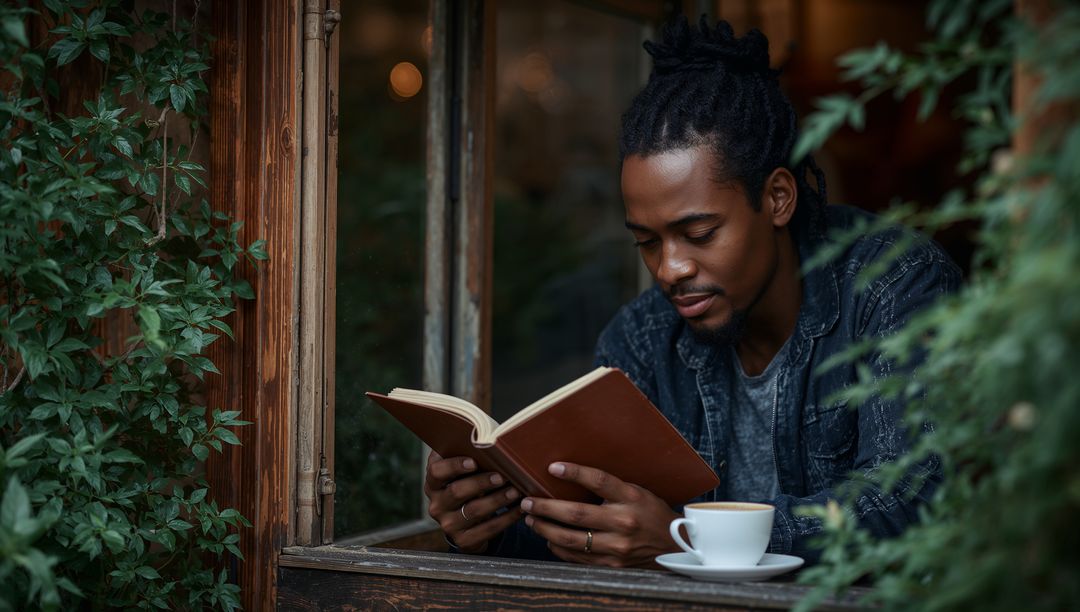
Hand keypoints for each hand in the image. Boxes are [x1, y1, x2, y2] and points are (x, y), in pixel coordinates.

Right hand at [423, 451, 523, 553]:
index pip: (437, 472)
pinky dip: (506, 518)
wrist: (467, 522)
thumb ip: (467, 455)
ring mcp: (448, 524)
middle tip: (502, 476)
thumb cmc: (469, 484)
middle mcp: (436, 504)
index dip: (454, 466)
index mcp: (433, 483)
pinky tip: (519, 509)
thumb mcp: (462, 471)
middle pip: (457, 492)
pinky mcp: (464, 540)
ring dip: (498, 500)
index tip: (473, 461)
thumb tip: (487, 435)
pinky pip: (487, 530)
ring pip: (474, 511)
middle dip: (482, 482)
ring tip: (515, 491)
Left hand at [520, 462, 679, 567]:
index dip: (575, 473)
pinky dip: (558, 547)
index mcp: (632, 498)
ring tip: (531, 520)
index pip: (600, 481)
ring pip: (571, 539)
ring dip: (546, 529)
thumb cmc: (651, 514)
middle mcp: (624, 522)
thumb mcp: (637, 492)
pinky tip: (548, 539)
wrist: (674, 547)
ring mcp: (617, 547)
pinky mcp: (612, 564)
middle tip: (527, 501)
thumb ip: (611, 488)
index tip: (553, 467)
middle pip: (577, 514)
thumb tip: (572, 478)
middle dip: (546, 507)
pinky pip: (577, 557)